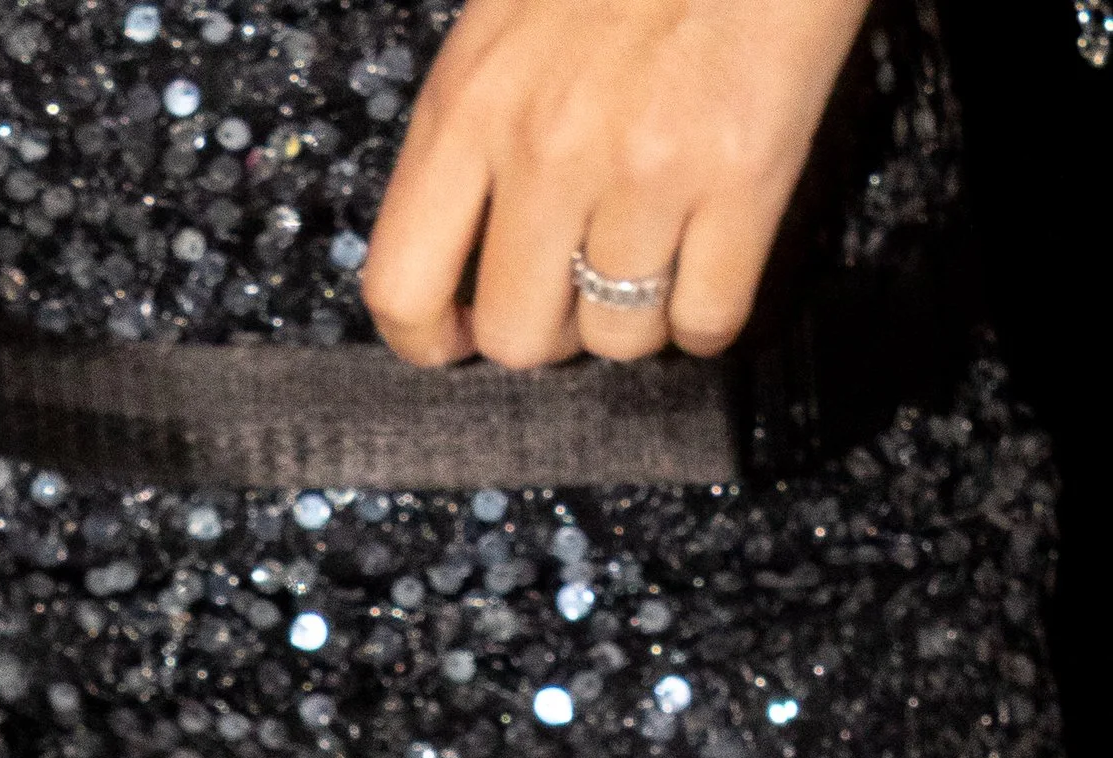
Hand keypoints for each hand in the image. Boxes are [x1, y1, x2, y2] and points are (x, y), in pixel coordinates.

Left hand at [361, 0, 874, 368]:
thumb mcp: (507, 25)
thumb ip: (473, 133)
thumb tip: (460, 256)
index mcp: (471, 104)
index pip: (402, 286)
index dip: (429, 338)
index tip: (458, 334)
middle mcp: (548, 147)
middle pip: (516, 337)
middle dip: (547, 332)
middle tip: (574, 286)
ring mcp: (647, 167)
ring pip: (618, 339)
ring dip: (634, 319)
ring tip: (651, 256)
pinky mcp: (744, 177)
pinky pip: (708, 319)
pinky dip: (706, 316)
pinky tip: (707, 265)